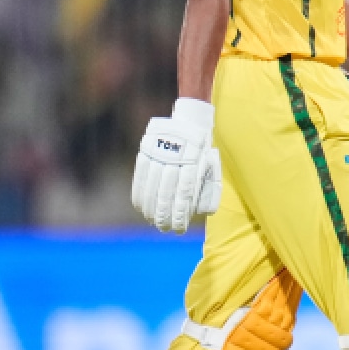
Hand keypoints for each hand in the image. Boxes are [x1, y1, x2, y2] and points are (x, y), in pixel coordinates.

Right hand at [131, 98, 222, 231]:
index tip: (179, 228)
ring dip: (150, 208)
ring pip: (151, 186)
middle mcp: (174, 159)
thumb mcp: (210, 165)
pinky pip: (139, 175)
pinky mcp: (146, 150)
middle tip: (164, 228)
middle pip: (166, 192)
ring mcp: (158, 154)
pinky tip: (140, 207)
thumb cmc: (202, 150)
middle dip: (164, 215)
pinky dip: (139, 193)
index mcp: (193, 163)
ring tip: (153, 221)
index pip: (184, 194)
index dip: (179, 213)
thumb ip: (206, 187)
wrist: (190, 120)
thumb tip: (201, 211)